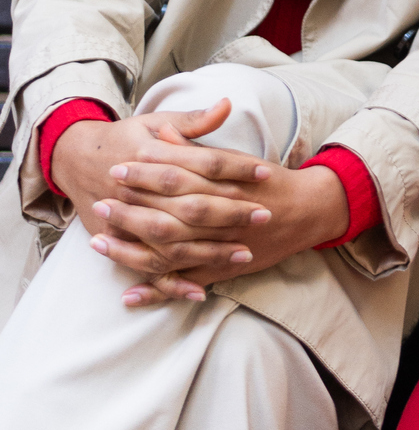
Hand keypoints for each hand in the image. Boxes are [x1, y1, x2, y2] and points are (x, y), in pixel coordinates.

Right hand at [52, 104, 272, 297]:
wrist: (76, 159)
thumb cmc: (123, 139)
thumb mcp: (153, 122)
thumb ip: (191, 121)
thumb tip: (226, 105)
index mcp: (150, 156)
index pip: (201, 163)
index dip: (236, 167)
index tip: (266, 172)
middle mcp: (138, 190)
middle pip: (190, 205)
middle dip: (230, 212)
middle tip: (264, 214)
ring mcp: (126, 219)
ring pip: (172, 241)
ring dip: (210, 250)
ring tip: (246, 253)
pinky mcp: (118, 241)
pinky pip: (146, 267)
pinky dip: (171, 284)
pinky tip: (200, 291)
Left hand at [92, 143, 349, 307]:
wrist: (307, 210)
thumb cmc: (268, 181)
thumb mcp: (235, 157)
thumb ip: (197, 147)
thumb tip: (164, 135)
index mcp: (224, 182)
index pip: (180, 175)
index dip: (146, 172)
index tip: (118, 166)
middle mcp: (223, 214)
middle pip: (171, 212)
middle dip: (132, 209)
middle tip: (99, 203)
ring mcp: (222, 245)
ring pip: (174, 249)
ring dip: (135, 249)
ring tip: (100, 243)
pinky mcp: (224, 268)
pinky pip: (187, 281)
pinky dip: (159, 289)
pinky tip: (130, 294)